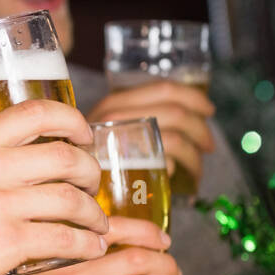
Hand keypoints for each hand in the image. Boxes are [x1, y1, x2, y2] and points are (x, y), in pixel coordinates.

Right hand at [0, 100, 108, 274]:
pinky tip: (87, 249)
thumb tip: (4, 160)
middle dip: (90, 172)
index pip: (37, 112)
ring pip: (72, 200)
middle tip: (92, 186)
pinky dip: (85, 245)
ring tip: (96, 225)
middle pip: (66, 157)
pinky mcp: (6, 245)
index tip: (83, 136)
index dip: (72, 121)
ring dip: (93, 214)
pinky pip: (64, 239)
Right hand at [87, 82, 214, 185]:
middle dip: (202, 130)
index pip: (164, 88)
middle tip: (209, 145)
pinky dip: (178, 169)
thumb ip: (130, 119)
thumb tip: (178, 116)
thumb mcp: (104, 130)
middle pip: (178, 113)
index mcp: (114, 103)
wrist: (64, 186)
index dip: (194, 97)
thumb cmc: (87, 159)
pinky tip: (174, 176)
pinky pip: (166, 163)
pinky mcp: (126, 167)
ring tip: (196, 167)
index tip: (209, 109)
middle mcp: (116, 117)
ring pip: (177, 140)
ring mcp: (121, 141)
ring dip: (196, 156)